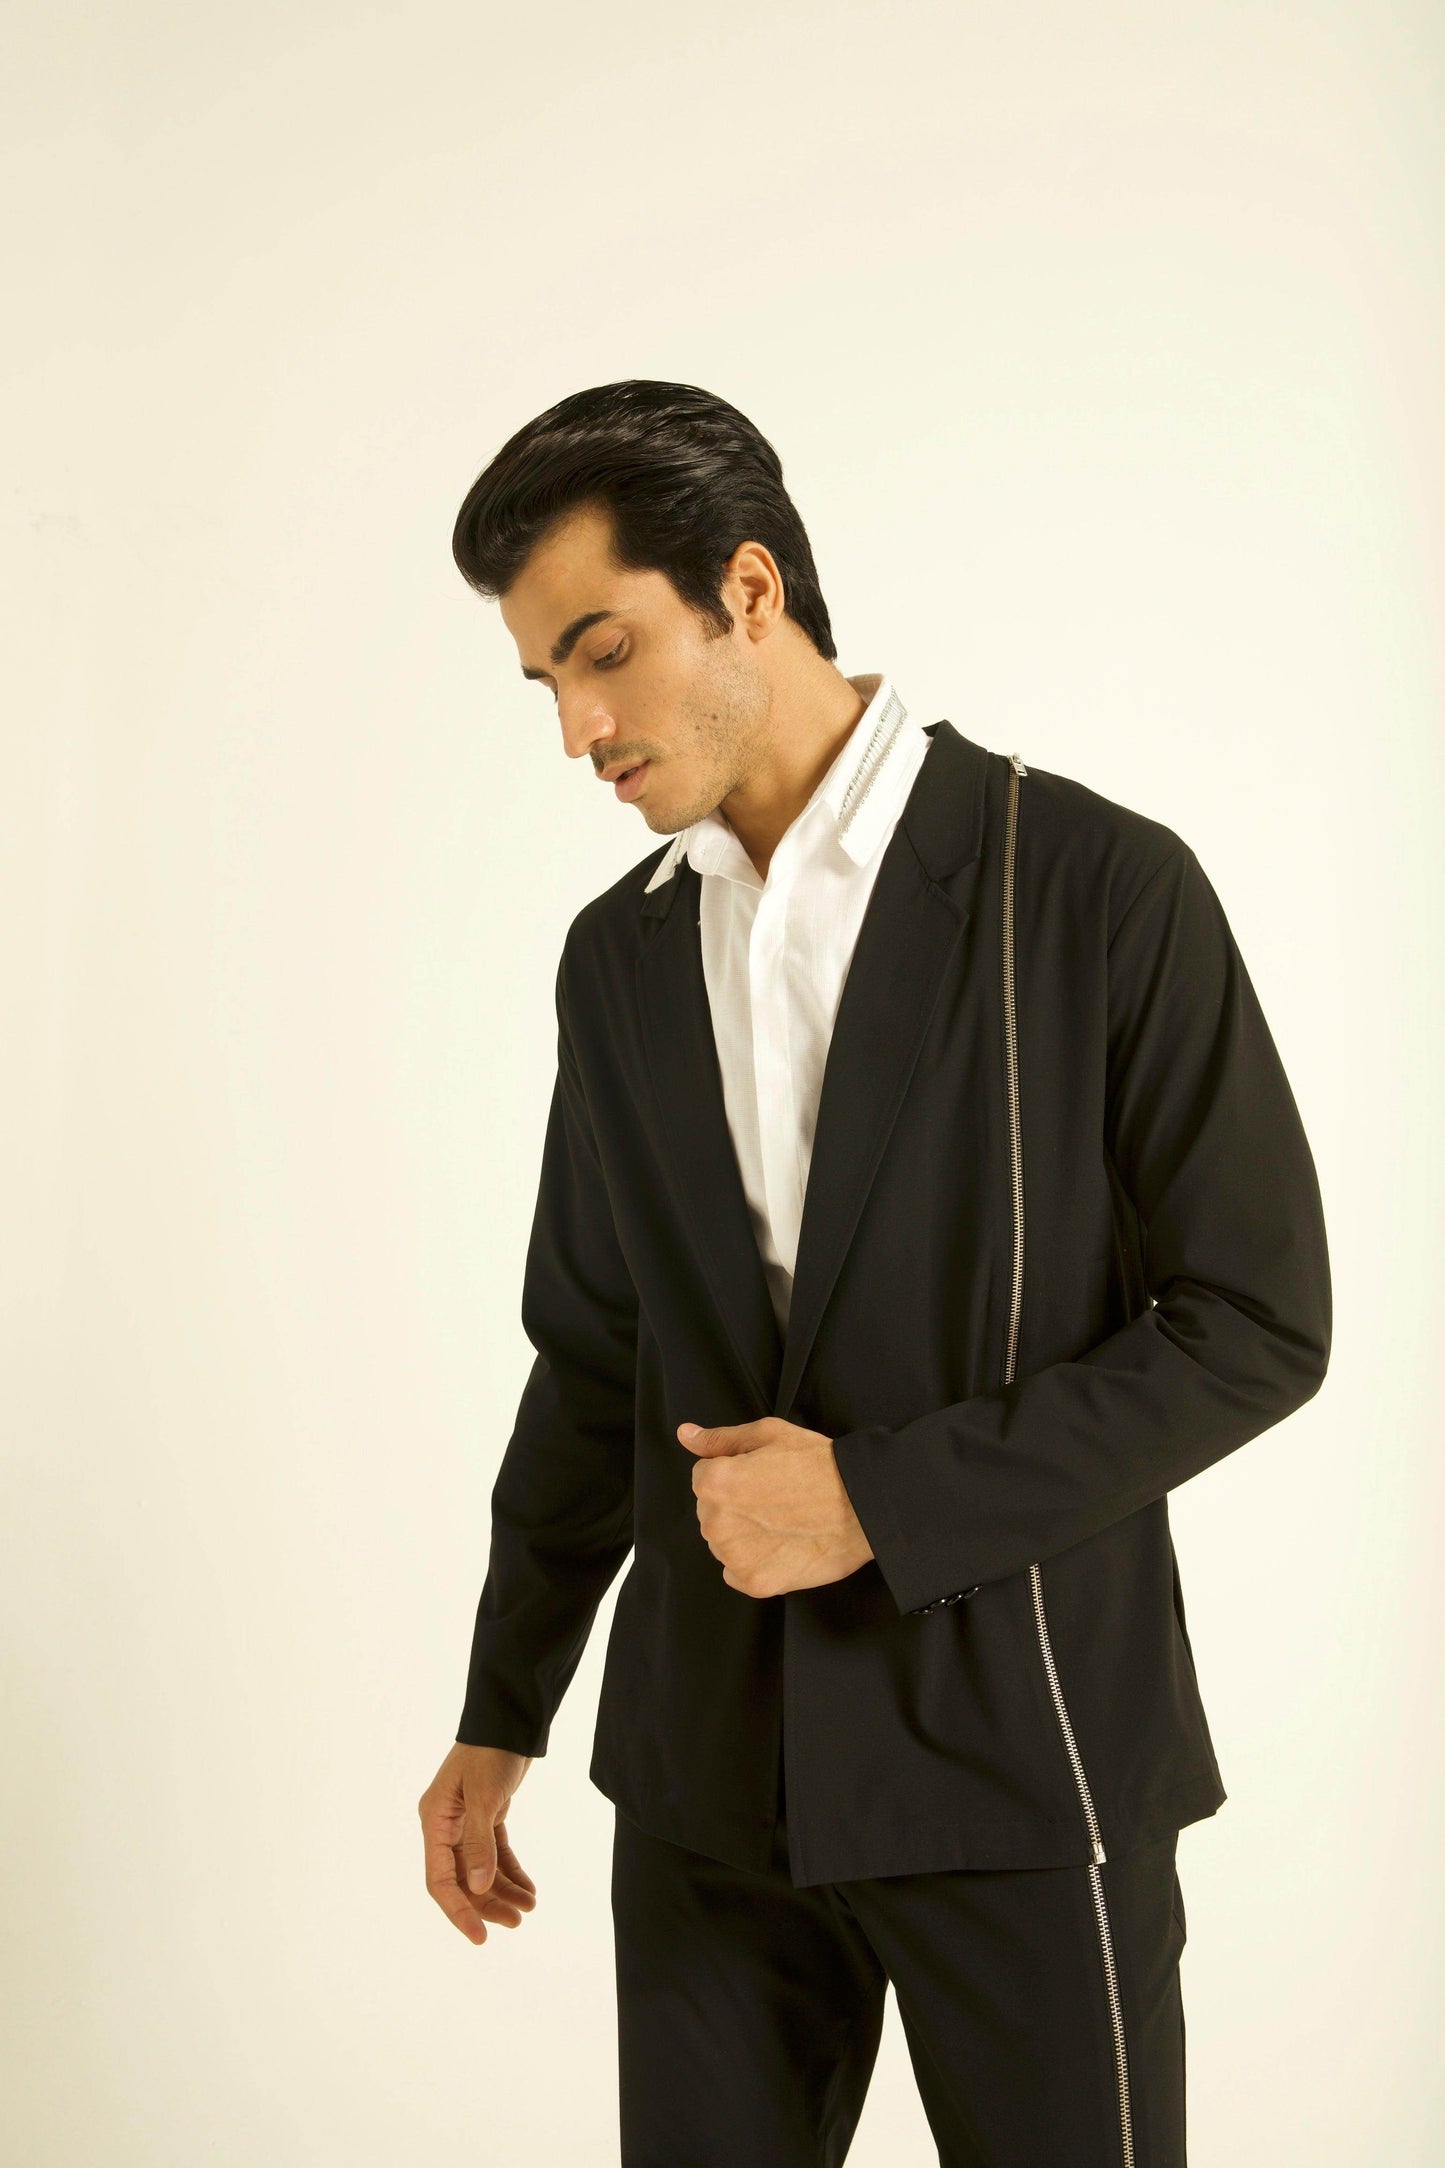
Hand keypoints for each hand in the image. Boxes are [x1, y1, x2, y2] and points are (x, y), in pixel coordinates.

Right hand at [418, 1743, 536, 1945]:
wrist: (511, 1719)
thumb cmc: (491, 1752)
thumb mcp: (485, 1797)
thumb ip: (479, 1844)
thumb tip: (477, 1888)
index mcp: (435, 1821)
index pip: (440, 1879)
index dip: (458, 1911)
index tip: (480, 1936)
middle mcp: (446, 1825)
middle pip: (462, 1880)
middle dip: (487, 1904)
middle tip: (516, 1922)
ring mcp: (466, 1822)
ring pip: (480, 1870)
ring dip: (503, 1891)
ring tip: (528, 1907)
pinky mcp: (487, 1816)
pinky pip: (495, 1854)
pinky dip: (511, 1872)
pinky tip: (529, 1890)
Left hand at [678, 1416, 874, 1597]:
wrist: (863, 1505)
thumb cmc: (819, 1465)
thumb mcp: (769, 1434)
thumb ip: (721, 1439)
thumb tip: (685, 1435)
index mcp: (715, 1483)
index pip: (703, 1477)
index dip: (734, 1472)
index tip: (763, 1476)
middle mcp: (716, 1523)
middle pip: (711, 1511)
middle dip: (735, 1504)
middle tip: (776, 1498)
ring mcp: (734, 1557)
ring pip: (724, 1542)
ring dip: (743, 1534)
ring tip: (783, 1522)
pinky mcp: (754, 1583)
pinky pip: (736, 1572)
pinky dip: (754, 1562)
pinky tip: (782, 1545)